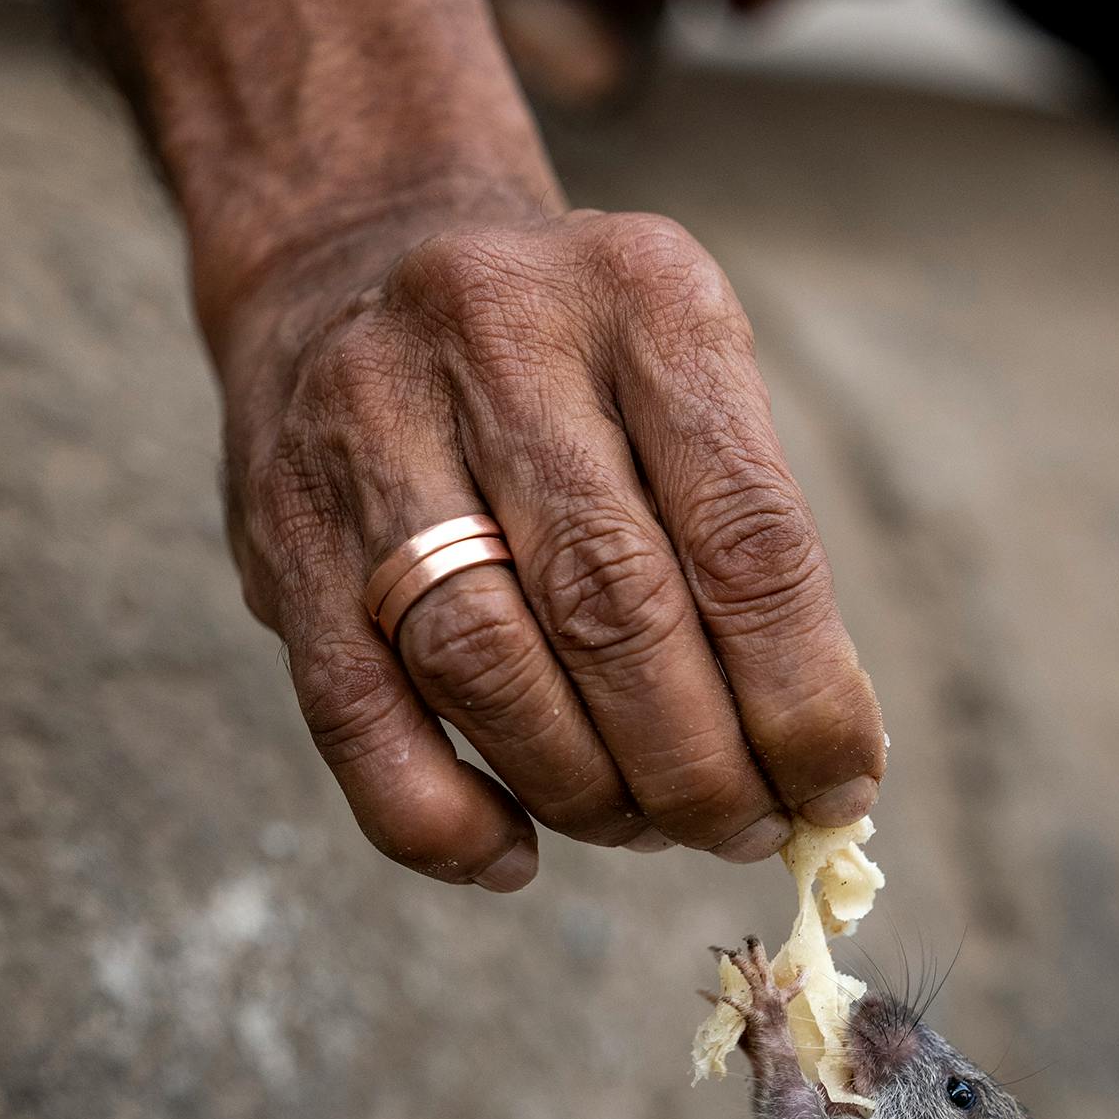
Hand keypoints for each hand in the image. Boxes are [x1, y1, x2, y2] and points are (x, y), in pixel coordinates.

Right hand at [218, 207, 883, 890]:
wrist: (346, 263)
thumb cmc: (564, 371)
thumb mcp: (678, 381)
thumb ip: (745, 547)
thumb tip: (817, 767)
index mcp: (640, 297)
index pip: (745, 536)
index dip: (803, 695)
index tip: (838, 785)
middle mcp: (494, 340)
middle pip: (614, 611)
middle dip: (699, 766)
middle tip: (744, 831)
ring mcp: (367, 434)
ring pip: (487, 669)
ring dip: (586, 793)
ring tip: (644, 829)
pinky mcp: (281, 534)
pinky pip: (359, 720)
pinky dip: (444, 818)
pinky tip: (513, 855)